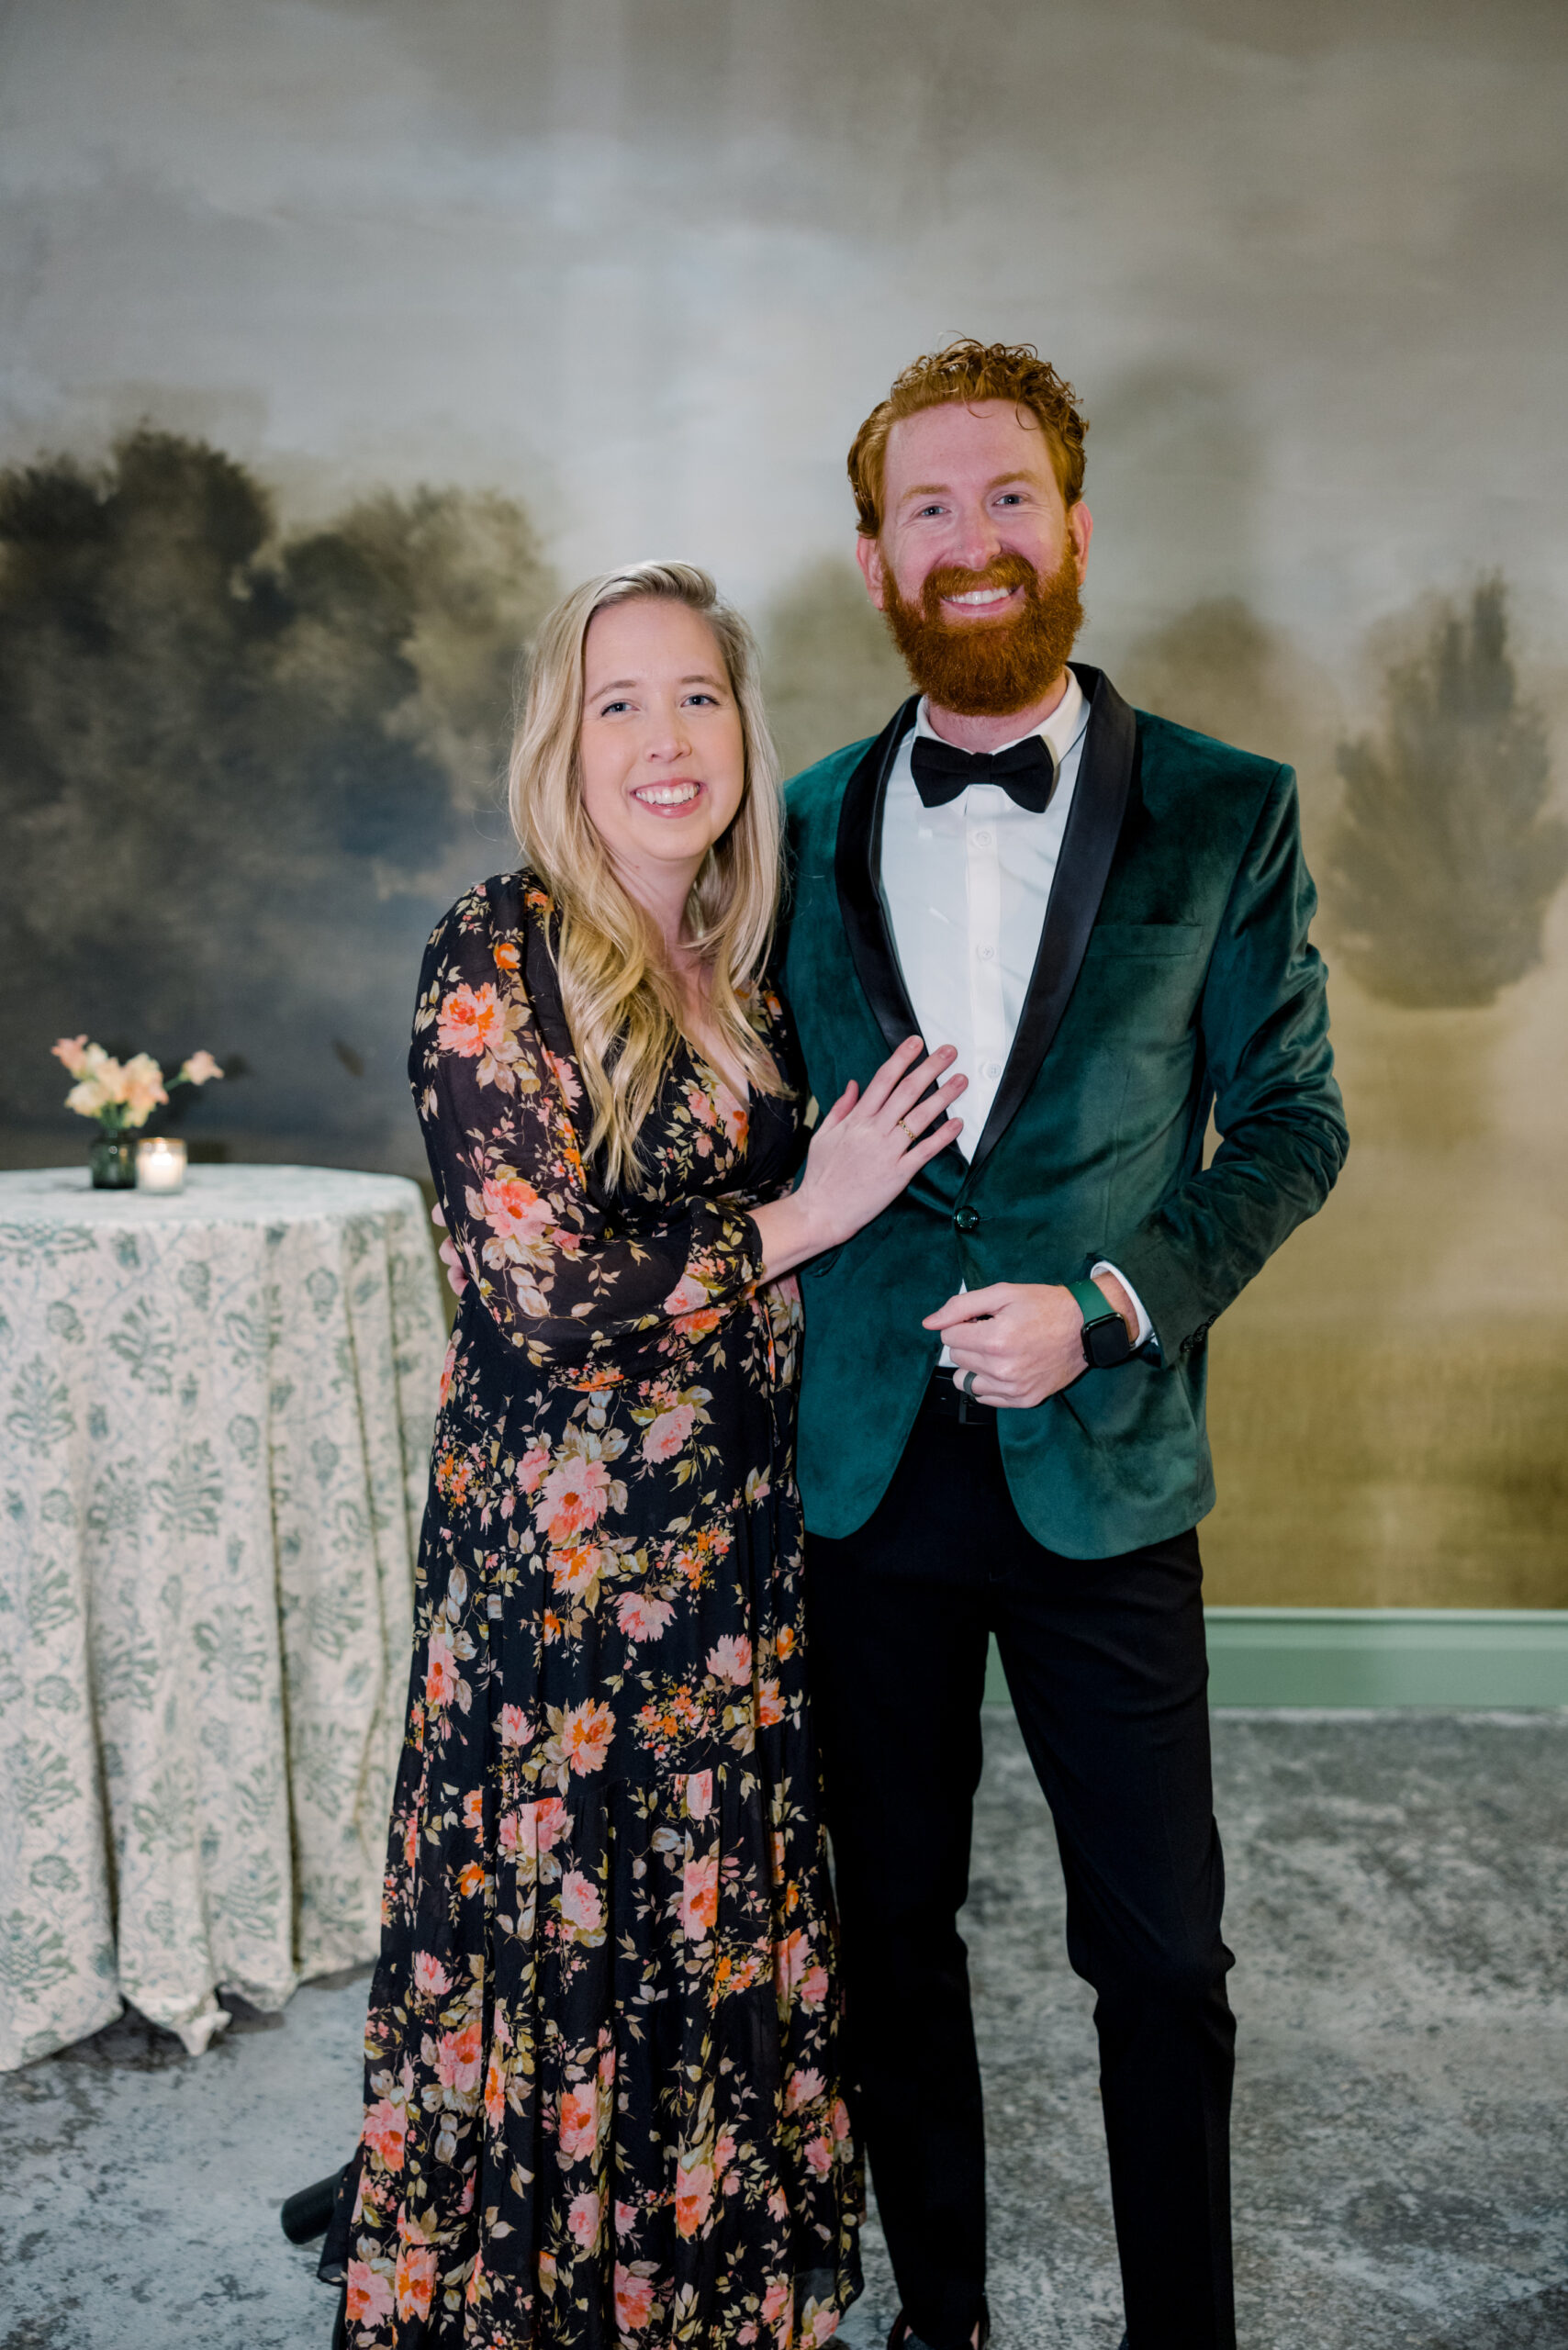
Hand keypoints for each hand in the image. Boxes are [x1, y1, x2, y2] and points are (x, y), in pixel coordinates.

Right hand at [751, 1037, 965, 1277]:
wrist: (821, 1212)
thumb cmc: (821, 1175)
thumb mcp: (824, 1135)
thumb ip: (841, 1108)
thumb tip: (854, 1084)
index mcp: (856, 1119)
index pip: (883, 1080)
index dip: (902, 1058)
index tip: (917, 1042)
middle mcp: (873, 1131)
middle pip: (906, 1091)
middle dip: (930, 1068)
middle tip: (949, 1051)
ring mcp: (887, 1152)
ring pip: (919, 1117)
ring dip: (943, 1096)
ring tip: (961, 1080)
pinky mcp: (898, 1174)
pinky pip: (924, 1151)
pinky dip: (942, 1137)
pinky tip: (958, 1123)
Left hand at [922, 1272, 1136, 1408]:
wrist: (1085, 1326)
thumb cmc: (1045, 1306)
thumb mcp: (1003, 1293)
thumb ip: (961, 1306)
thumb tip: (930, 1323)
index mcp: (995, 1340)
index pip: (948, 1337)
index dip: (962, 1324)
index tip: (980, 1319)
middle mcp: (1002, 1369)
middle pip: (957, 1357)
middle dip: (969, 1342)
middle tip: (994, 1331)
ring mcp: (1014, 1388)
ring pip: (966, 1380)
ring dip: (976, 1365)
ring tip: (998, 1351)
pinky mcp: (1025, 1400)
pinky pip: (986, 1397)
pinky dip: (989, 1382)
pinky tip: (1006, 1366)